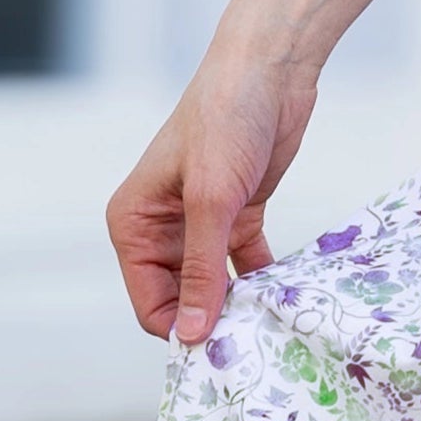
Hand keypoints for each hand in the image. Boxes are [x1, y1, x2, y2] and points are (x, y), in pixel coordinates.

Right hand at [106, 56, 319, 343]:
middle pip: (181, 299)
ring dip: (240, 303)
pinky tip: (286, 295)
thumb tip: (189, 333)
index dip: (182, 328)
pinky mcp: (237, 212)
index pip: (150, 303)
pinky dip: (261, 278)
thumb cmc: (227, 121)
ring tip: (273, 324)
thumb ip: (200, 270)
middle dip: (213, 320)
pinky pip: (244, 262)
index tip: (224, 350)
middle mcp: (161, 228)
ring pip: (214, 284)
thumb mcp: (212, 201)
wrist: (270, 69)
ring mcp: (200, 221)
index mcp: (134, 224)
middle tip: (256, 342)